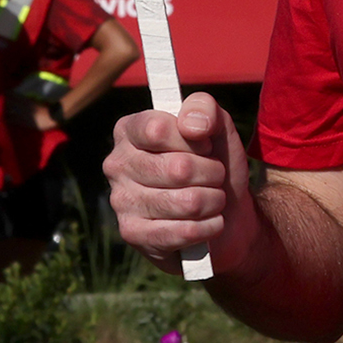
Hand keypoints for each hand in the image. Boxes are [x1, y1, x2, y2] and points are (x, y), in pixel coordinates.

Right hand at [105, 92, 261, 275]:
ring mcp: (121, 201)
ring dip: (214, 201)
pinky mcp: (133, 234)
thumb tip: (192, 125)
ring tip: (214, 199)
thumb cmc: (214, 164)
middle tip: (215, 176)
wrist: (226, 214)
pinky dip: (209, 227)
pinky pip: (183, 232)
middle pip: (178, 168)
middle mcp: (117, 164)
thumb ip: (205, 109)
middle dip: (212, 173)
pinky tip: (209, 222)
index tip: (206, 145)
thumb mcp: (217, 128)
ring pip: (186, 202)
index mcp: (129, 130)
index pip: (159, 129)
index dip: (194, 140)